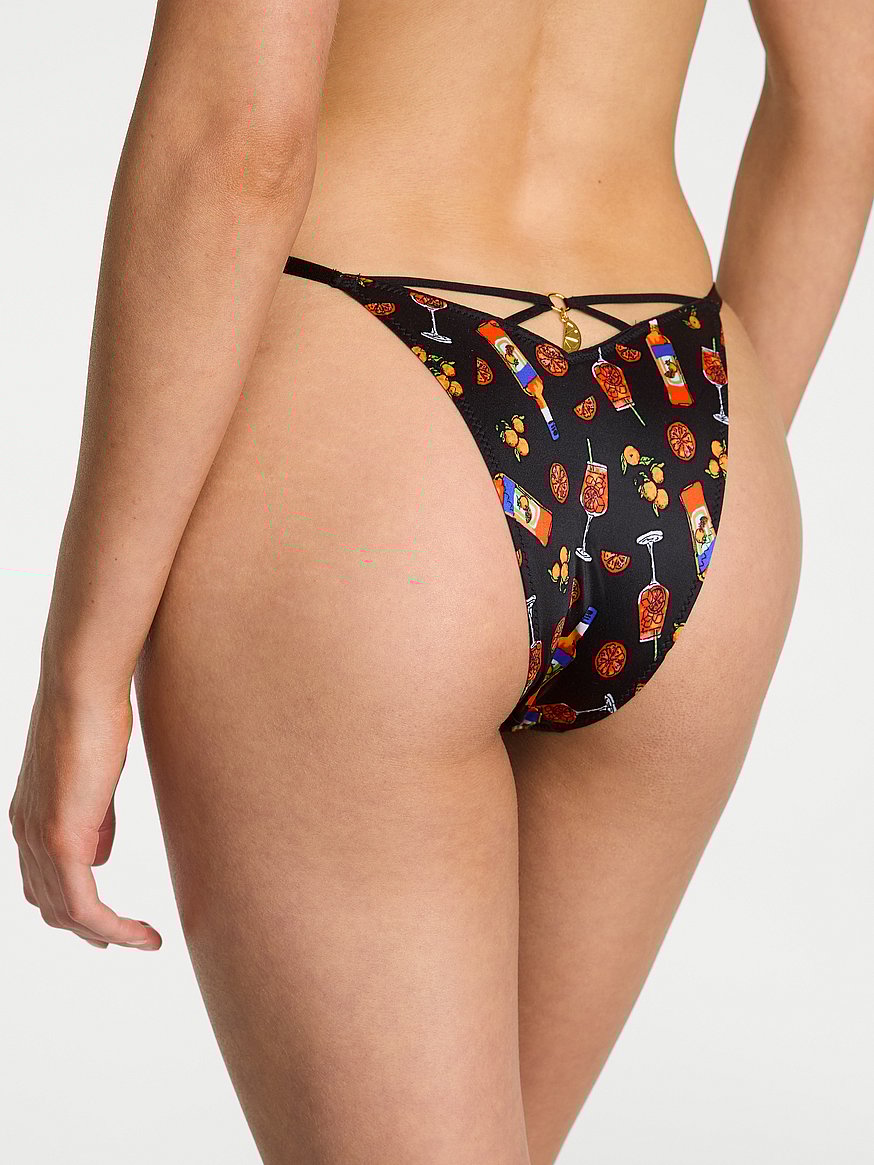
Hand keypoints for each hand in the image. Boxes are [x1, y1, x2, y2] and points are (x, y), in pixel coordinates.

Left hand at [8, 678, 161, 950]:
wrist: (82, 686)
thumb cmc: (94, 716)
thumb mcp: (95, 777)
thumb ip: (95, 819)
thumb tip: (101, 854)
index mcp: (29, 818)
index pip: (44, 882)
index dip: (74, 910)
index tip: (110, 924)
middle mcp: (24, 834)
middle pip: (51, 906)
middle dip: (91, 931)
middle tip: (130, 941)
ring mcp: (38, 839)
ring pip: (66, 913)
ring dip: (107, 933)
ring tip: (144, 939)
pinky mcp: (60, 839)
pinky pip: (83, 904)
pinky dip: (112, 927)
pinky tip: (140, 933)